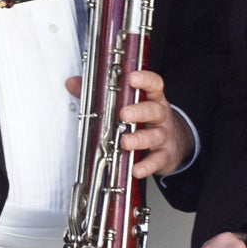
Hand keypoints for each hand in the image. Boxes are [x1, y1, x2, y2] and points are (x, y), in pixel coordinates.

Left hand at [65, 70, 194, 178]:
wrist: (174, 142)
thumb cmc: (145, 119)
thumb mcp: (128, 103)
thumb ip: (99, 93)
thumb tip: (72, 83)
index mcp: (151, 98)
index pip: (153, 85)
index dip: (144, 80)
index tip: (132, 78)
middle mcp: (159, 115)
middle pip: (153, 110)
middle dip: (138, 111)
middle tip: (124, 114)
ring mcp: (163, 135)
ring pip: (154, 135)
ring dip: (139, 139)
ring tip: (125, 142)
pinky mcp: (164, 155)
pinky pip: (156, 160)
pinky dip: (146, 165)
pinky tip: (135, 169)